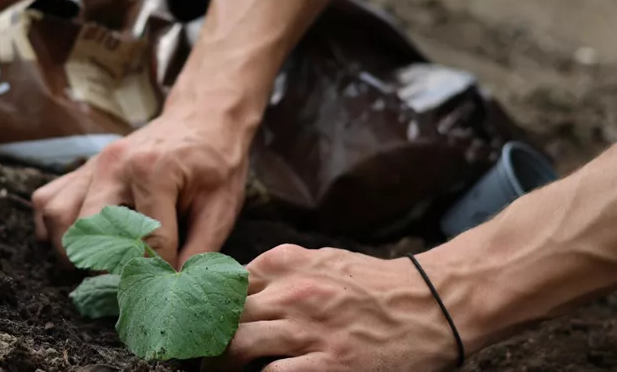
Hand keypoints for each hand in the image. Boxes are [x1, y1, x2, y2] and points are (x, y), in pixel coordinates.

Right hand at [31, 111, 248, 266]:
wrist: (201, 120)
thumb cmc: (214, 164)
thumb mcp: (221, 207)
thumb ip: (199, 252)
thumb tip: (176, 292)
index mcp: (153, 171)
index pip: (146, 241)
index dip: (157, 272)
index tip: (166, 286)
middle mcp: (114, 164)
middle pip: (88, 231)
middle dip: (105, 267)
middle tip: (127, 282)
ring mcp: (92, 164)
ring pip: (58, 217)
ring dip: (74, 250)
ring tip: (102, 264)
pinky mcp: (81, 168)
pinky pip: (48, 201)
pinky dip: (56, 229)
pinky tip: (85, 240)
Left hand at [203, 245, 461, 371]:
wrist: (430, 303)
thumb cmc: (371, 284)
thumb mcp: (319, 260)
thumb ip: (276, 272)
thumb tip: (233, 288)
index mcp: (284, 263)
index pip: (220, 284)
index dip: (200, 308)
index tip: (191, 325)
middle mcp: (290, 292)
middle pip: (221, 316)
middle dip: (202, 340)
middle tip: (197, 356)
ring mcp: (308, 329)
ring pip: (237, 346)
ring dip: (219, 366)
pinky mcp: (330, 363)